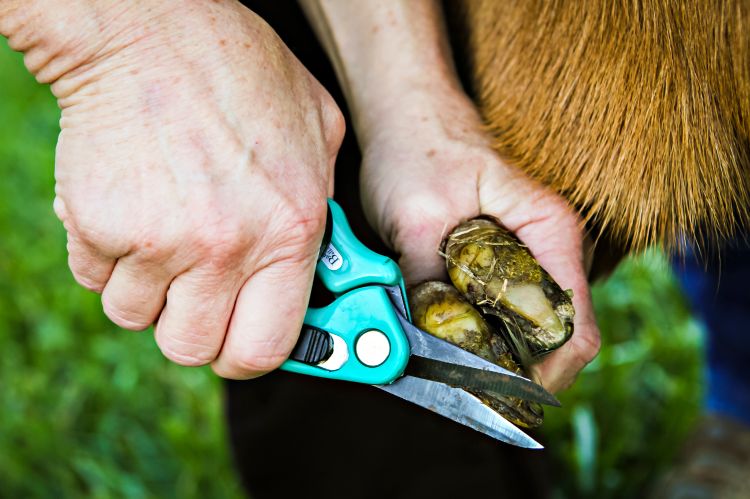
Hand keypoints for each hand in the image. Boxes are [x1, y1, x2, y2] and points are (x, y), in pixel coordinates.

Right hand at [5, 0, 343, 377]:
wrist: (150, 28)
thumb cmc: (239, 71)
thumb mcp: (319, 132)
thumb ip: (322, 207)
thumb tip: (323, 261)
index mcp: (290, 230)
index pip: (267, 348)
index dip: (251, 356)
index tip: (246, 346)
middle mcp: (227, 247)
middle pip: (195, 350)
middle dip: (194, 329)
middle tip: (198, 294)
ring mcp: (159, 241)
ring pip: (136, 318)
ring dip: (147, 289)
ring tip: (162, 233)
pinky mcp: (100, 226)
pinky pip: (94, 280)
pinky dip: (106, 259)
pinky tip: (128, 210)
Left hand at [360, 90, 598, 392]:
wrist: (404, 112)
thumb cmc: (416, 149)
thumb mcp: (417, 219)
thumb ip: (430, 282)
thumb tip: (433, 345)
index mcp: (550, 230)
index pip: (574, 325)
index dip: (547, 373)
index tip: (504, 396)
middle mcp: (550, 244)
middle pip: (558, 331)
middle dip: (523, 371)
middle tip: (474, 394)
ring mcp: (529, 249)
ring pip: (533, 322)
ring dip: (504, 354)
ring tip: (461, 372)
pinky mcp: (502, 253)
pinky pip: (509, 305)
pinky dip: (488, 331)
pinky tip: (454, 338)